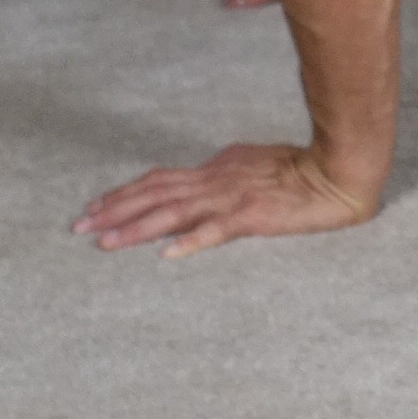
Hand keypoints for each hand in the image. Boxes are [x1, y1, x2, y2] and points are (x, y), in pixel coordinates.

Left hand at [73, 143, 378, 254]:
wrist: (338, 171)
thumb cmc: (301, 169)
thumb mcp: (252, 164)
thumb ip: (223, 174)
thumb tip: (198, 181)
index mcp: (216, 168)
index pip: (160, 180)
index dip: (125, 193)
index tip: (96, 206)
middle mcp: (215, 180)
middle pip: (154, 194)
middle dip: (114, 210)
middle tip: (79, 225)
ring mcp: (232, 198)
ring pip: (173, 212)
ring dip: (136, 227)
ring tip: (105, 242)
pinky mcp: (252, 217)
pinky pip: (216, 231)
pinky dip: (189, 241)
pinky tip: (166, 254)